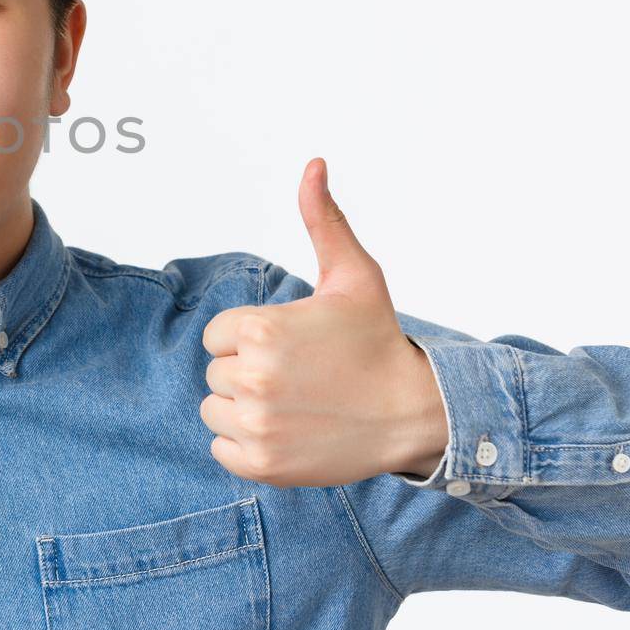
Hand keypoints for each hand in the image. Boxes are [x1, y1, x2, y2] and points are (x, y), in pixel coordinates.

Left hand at [198, 158, 447, 487]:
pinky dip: (246, 444)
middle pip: (217, 373)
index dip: (251, 339)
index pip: (219, 336)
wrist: (414, 413)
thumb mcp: (354, 275)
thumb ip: (323, 219)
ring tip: (295, 403)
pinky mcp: (261, 464)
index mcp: (259, 329)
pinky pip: (222, 448)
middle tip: (301, 376)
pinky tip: (287, 431)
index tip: (293, 346)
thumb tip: (314, 165)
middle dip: (250, 372)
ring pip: (216, 410)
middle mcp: (251, 377)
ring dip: (245, 408)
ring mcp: (255, 425)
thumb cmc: (378, 341)